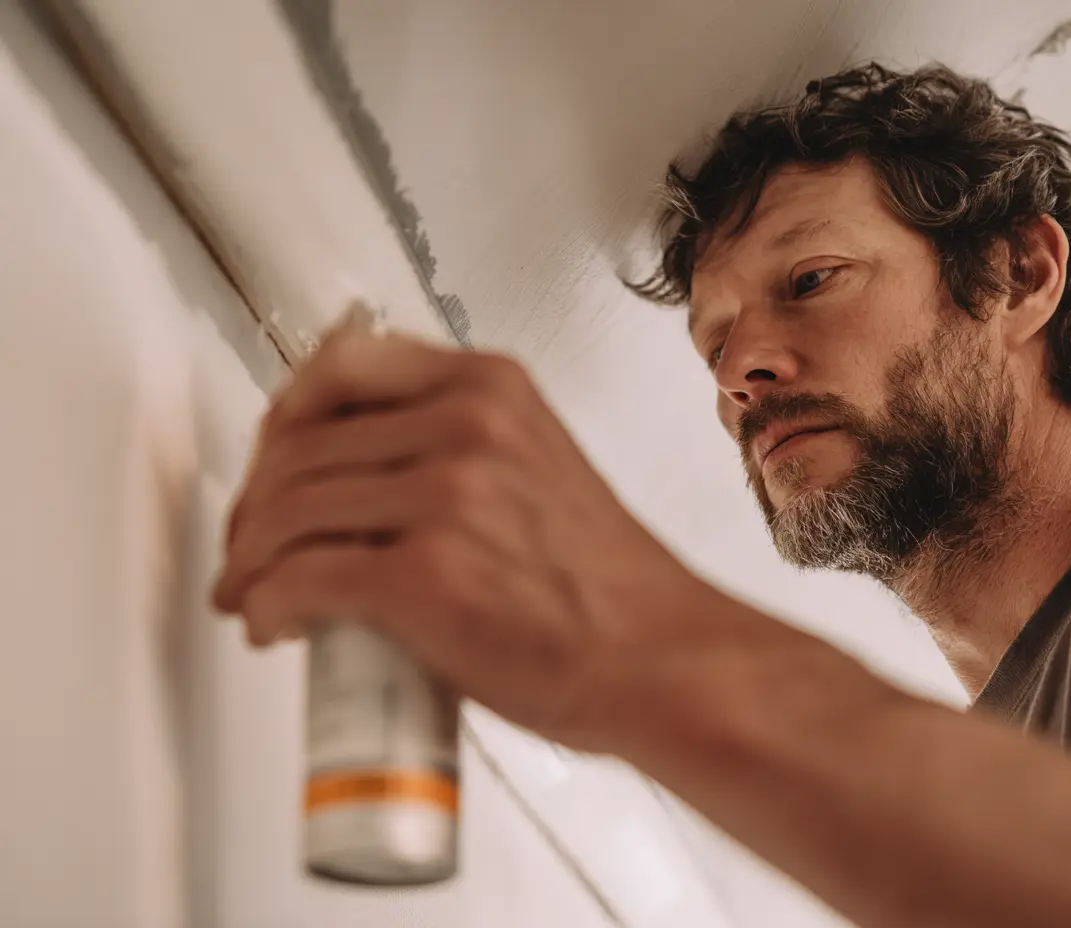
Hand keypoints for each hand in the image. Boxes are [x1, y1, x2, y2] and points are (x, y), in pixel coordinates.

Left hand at [211, 325, 715, 748]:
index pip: (341, 367)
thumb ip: (460, 447)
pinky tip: (273, 622)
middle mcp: (465, 425)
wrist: (662, 659)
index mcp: (491, 388)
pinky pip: (299, 578)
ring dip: (251, 560)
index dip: (284, 420)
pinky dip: (265, 604)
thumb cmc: (610, 585)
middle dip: (255, 504)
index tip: (272, 460)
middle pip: (300, 444)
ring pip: (288, 511)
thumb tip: (363, 472)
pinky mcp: (425, 576)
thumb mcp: (539, 466)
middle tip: (250, 545)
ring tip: (254, 591)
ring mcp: (445, 497)